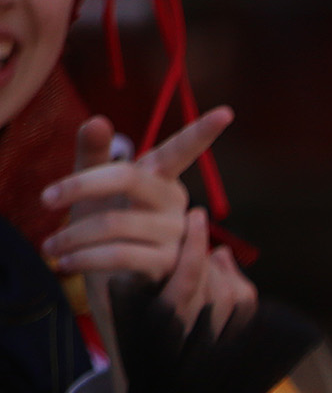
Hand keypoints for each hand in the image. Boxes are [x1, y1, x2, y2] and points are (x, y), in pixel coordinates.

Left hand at [44, 109, 236, 300]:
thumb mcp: (95, 188)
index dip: (202, 133)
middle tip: (45, 199)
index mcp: (161, 178)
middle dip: (81, 186)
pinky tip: (66, 263)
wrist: (116, 280)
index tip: (226, 112)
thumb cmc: (109, 224)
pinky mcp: (169, 265)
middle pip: (128, 178)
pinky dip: (86, 258)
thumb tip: (97, 120)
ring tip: (49, 247)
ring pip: (116, 223)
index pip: (180, 151)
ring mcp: (176, 234)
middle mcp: (177, 203)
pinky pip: (121, 255)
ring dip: (74, 235)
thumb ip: (93, 154)